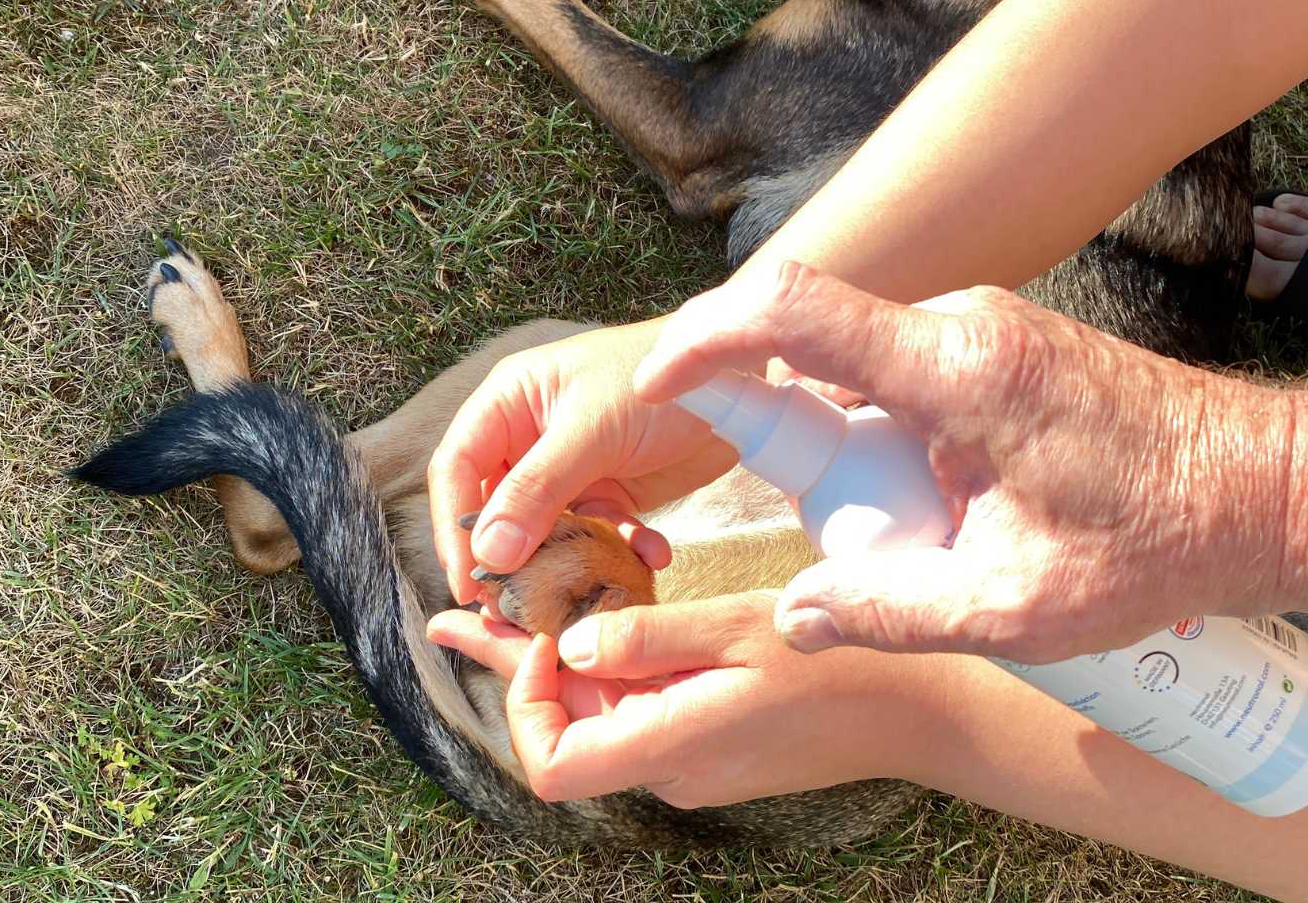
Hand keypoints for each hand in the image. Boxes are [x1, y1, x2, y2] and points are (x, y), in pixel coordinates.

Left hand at [426, 593, 910, 805]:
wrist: (914, 706)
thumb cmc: (835, 663)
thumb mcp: (738, 628)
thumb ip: (649, 637)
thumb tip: (570, 647)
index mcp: (671, 747)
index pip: (554, 767)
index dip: (525, 705)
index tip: (545, 636)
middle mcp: (669, 768)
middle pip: (567, 727)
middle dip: (519, 663)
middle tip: (460, 612)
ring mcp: (690, 760)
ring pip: (601, 712)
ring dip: (561, 661)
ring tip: (511, 606)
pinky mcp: (708, 741)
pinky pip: (640, 706)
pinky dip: (611, 665)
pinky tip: (598, 620)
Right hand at [428, 319, 737, 603]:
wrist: (734, 380)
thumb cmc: (655, 381)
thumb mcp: (591, 431)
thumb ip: (536, 491)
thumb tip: (487, 553)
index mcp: (509, 405)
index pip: (457, 468)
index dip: (455, 526)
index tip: (469, 583)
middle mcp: (531, 438)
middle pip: (497, 509)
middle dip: (511, 558)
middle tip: (522, 609)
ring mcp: (571, 468)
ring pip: (547, 532)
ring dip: (569, 564)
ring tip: (590, 594)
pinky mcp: (611, 491)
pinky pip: (597, 536)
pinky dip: (617, 553)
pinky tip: (651, 556)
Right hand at [634, 262, 1299, 661]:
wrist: (1265, 483)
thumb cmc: (1162, 537)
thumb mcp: (1020, 604)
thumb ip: (891, 610)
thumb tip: (799, 614)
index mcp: (957, 368)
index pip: (794, 310)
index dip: (706, 338)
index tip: (658, 385)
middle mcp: (961, 322)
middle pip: (810, 330)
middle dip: (769, 405)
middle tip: (799, 495)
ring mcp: (979, 321)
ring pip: (855, 353)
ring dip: (840, 426)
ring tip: (914, 516)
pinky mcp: (992, 338)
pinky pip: (897, 364)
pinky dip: (881, 422)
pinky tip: (944, 495)